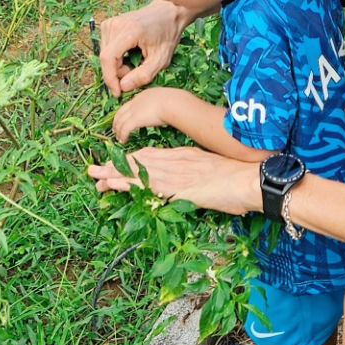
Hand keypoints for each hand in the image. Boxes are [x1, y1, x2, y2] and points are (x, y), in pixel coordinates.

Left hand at [88, 147, 259, 216]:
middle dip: (114, 166)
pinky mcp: (178, 188)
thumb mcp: (213, 171)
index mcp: (184, 156)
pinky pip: (147, 186)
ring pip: (138, 172)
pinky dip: (128, 185)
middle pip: (138, 162)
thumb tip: (189, 184)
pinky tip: (114, 186)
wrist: (251, 180)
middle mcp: (176, 161)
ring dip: (114, 176)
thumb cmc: (239, 178)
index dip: (130, 160)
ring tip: (94, 178)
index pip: (150, 156)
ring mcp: (176, 174)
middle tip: (93, 170)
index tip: (114, 164)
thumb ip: (197, 175)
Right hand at [95, 0, 188, 96]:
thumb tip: (122, 87)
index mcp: (129, 31)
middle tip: (135, 73)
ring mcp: (109, 23)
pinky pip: (106, 49)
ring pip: (105, 55)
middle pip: (105, 58)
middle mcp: (115, 24)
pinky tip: (129, 55)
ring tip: (135, 63)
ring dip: (117, 66)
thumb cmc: (167, 35)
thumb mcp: (161, 60)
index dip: (110, 79)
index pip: (108, 58)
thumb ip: (143, 76)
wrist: (167, 12)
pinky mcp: (108, 24)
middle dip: (117, 73)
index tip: (118, 93)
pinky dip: (116, 58)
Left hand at [112, 88, 181, 144]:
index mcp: (143, 95)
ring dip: (118, 131)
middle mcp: (136, 102)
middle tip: (116, 130)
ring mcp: (134, 111)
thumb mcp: (166, 100)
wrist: (172, 102)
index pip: (129, 105)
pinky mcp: (135, 120)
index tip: (123, 120)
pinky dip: (122, 136)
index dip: (124, 113)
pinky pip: (124, 129)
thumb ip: (162, 105)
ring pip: (120, 122)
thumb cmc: (174, 101)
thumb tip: (166, 110)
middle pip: (120, 113)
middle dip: (117, 122)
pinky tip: (123, 140)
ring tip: (119, 138)